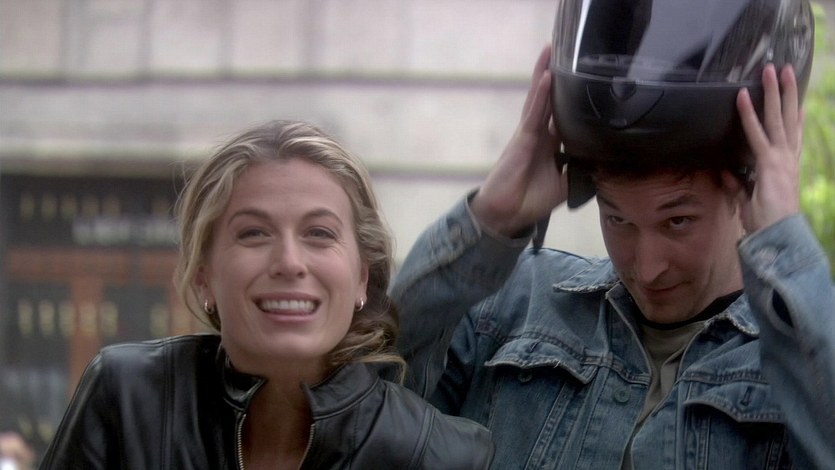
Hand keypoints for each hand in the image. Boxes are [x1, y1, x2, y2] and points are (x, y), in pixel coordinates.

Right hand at [470, 45, 567, 236]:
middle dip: (555, 74)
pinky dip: (540, 96)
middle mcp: (540, 133)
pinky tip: (547, 77)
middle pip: (549, 98)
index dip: (570, 94)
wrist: (508, 214)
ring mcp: (529, 134)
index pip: (562, 113)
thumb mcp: (566, 183)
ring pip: (539, 99)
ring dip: (544, 72)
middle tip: (566, 47)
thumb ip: (581, 167)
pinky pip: (534, 114)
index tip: (583, 74)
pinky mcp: (522, 140)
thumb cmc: (532, 199)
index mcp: (550, 142)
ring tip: (552, 48)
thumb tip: (606, 158)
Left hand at [735, 63, 804, 232]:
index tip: (796, 99)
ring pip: (778, 118)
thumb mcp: (748, 200)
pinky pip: (757, 134)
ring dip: (773, 92)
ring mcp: (781, 159)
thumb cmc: (766, 223)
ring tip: (772, 69)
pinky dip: (749, 115)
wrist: (777, 237)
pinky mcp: (770, 163)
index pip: (792, 134)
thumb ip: (737, 185)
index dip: (795, 115)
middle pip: (789, 118)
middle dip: (787, 92)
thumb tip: (725, 174)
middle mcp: (788, 158)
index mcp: (787, 165)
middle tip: (785, 68)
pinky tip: (741, 96)